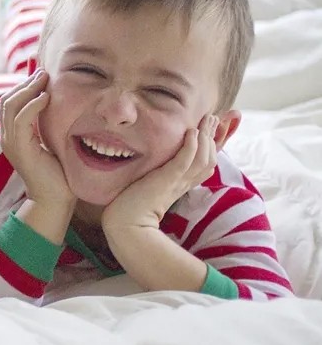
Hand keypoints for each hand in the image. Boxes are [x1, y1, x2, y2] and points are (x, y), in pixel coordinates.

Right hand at [0, 71, 74, 208]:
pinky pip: (21, 120)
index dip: (24, 86)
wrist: (55, 200)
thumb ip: (47, 124)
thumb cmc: (59, 173)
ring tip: (44, 78)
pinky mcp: (20, 149)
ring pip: (10, 107)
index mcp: (13, 135)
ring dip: (28, 89)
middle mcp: (7, 138)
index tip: (42, 74)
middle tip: (43, 72)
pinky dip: (32, 106)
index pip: (10, 103)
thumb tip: (56, 102)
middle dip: (25, 83)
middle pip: (7, 101)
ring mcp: (11, 143)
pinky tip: (46, 97)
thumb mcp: (51, 141)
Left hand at [102, 115, 218, 229]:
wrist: (125, 227)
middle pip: (209, 158)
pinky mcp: (166, 182)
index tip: (218, 128)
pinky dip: (190, 147)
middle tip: (214, 117)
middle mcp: (183, 183)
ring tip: (207, 119)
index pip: (205, 163)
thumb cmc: (131, 208)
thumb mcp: (148, 185)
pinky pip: (183, 163)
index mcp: (181, 184)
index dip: (214, 146)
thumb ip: (155, 174)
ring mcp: (176, 182)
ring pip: (202, 158)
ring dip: (206, 137)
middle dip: (214, 137)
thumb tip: (154, 165)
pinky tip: (191, 133)